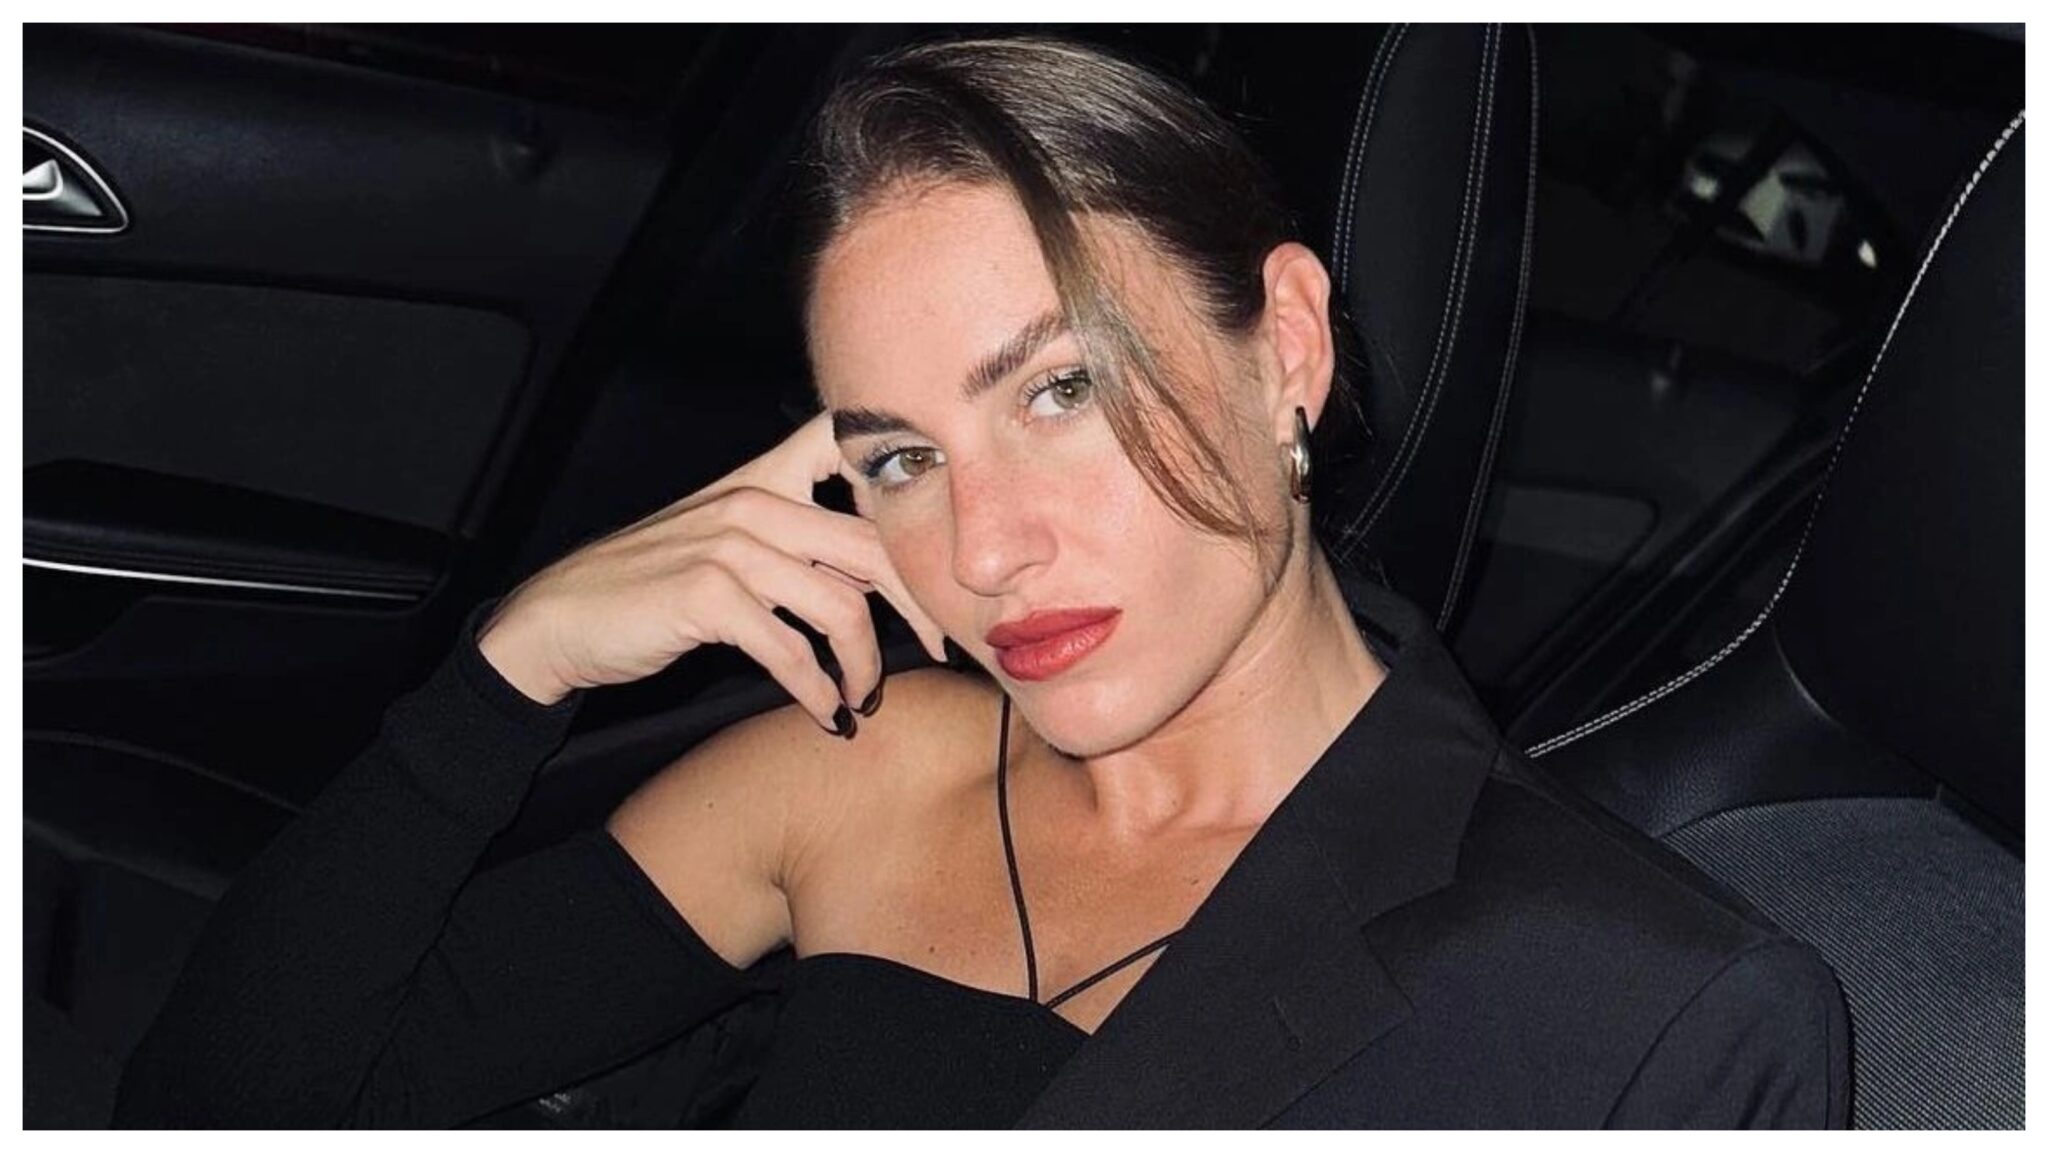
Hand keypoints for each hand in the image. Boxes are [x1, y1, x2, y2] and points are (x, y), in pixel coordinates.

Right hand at [475, 412, 948, 730]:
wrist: (559, 619)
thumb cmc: (649, 587)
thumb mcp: (722, 539)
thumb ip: (790, 538)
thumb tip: (875, 575)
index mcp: (762, 480)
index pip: (843, 443)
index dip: (904, 479)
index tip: (937, 550)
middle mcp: (752, 503)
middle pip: (873, 543)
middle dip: (918, 605)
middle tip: (938, 647)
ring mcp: (730, 547)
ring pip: (841, 606)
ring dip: (864, 665)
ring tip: (862, 697)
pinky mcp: (707, 597)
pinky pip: (791, 650)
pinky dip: (817, 691)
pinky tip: (824, 714)